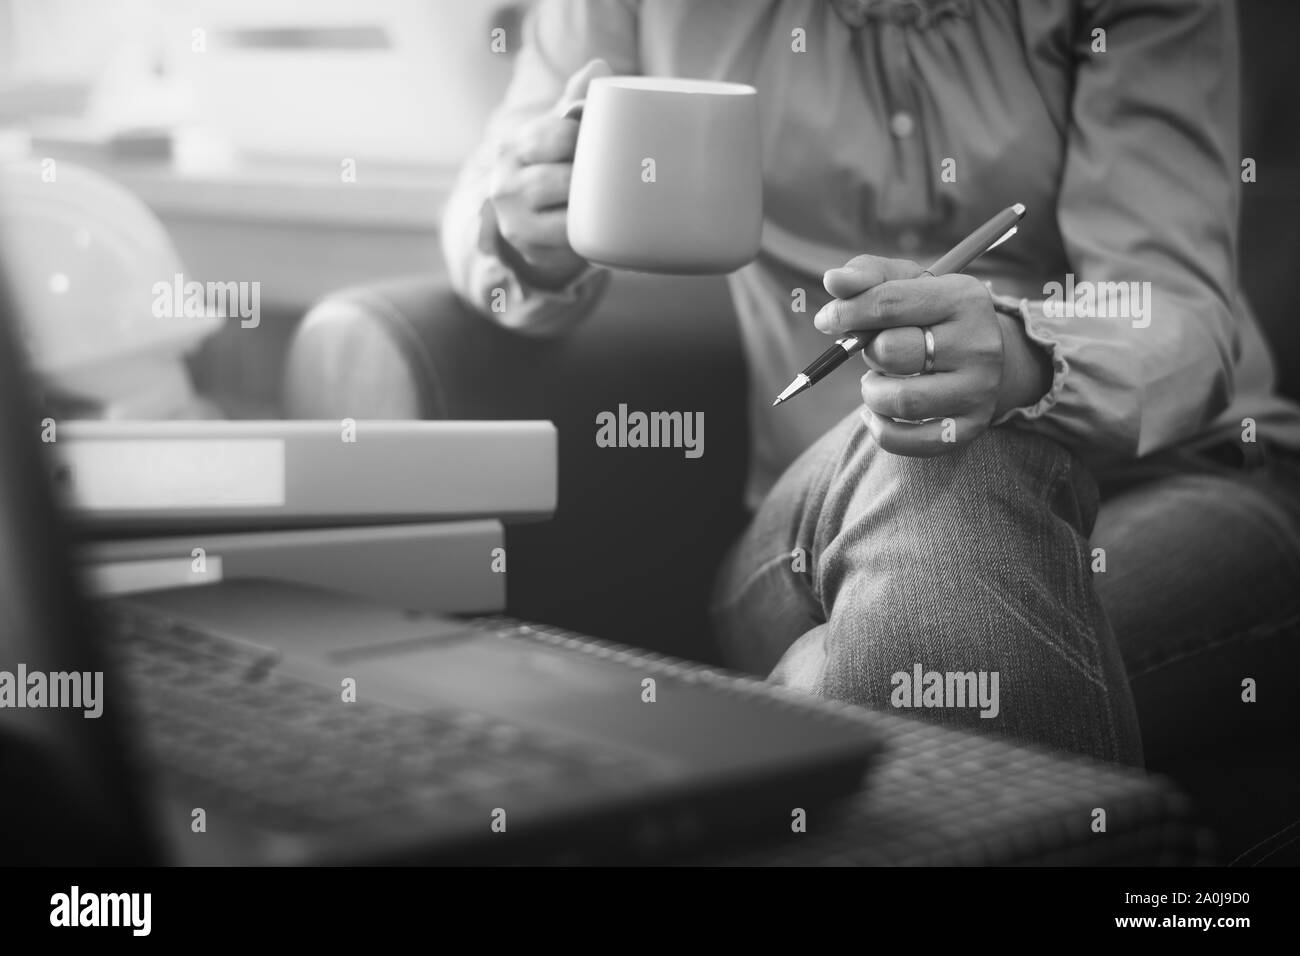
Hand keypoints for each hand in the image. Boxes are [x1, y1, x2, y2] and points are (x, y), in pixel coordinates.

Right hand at [488, 58, 610, 289]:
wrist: (528, 225)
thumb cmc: (549, 168)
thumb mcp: (556, 134)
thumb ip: (574, 103)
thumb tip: (598, 68)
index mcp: (513, 147)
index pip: (558, 134)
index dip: (588, 137)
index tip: (606, 140)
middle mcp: (505, 182)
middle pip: (563, 175)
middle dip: (594, 173)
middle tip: (617, 173)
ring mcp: (514, 219)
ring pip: (567, 208)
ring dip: (594, 202)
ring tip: (611, 196)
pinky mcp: (530, 247)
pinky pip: (569, 237)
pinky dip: (589, 228)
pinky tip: (600, 221)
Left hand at [814, 255, 1050, 456]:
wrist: (980, 354)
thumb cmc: (930, 313)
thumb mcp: (906, 283)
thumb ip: (867, 276)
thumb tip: (833, 281)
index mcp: (964, 297)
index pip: (889, 303)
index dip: (846, 313)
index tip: (826, 320)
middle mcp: (979, 344)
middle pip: (891, 352)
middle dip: (868, 352)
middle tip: (874, 350)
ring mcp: (978, 389)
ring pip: (899, 401)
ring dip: (871, 392)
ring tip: (877, 381)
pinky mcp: (969, 427)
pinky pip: (907, 441)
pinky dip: (879, 429)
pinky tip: (877, 413)